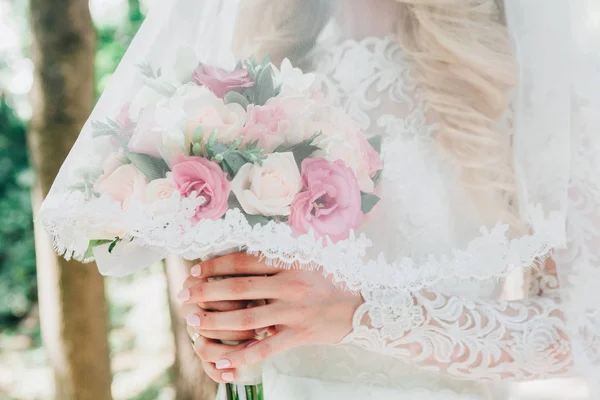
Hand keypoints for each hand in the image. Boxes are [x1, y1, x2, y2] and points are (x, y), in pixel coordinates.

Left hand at [178, 252, 362, 382]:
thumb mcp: (307, 259)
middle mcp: (290, 285)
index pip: (244, 261)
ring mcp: (294, 312)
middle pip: (239, 287)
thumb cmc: (330, 281)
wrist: (360, 308)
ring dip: (216, 321)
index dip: (216, 265)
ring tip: (194, 323)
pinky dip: (242, 355)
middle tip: (183, 295)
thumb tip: (242, 253)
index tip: (196, 270)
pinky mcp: (298, 335)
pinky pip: (265, 347)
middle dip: (206, 291)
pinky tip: (222, 360)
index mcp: (290, 262)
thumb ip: (278, 256)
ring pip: (246, 317)